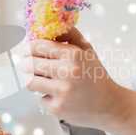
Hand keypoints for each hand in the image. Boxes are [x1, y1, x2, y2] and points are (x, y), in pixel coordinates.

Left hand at [19, 27, 135, 134]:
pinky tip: (59, 97)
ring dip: (34, 80)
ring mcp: (62, 91)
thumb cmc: (95, 75)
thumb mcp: (87, 50)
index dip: (28, 48)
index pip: (37, 46)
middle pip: (29, 64)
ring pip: (30, 82)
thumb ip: (69, 35)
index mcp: (73, 54)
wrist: (110, 105)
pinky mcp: (59, 108)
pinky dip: (47, 98)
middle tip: (28, 65)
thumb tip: (49, 25)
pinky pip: (41, 99)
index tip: (28, 51)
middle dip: (25, 64)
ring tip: (43, 80)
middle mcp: (67, 72)